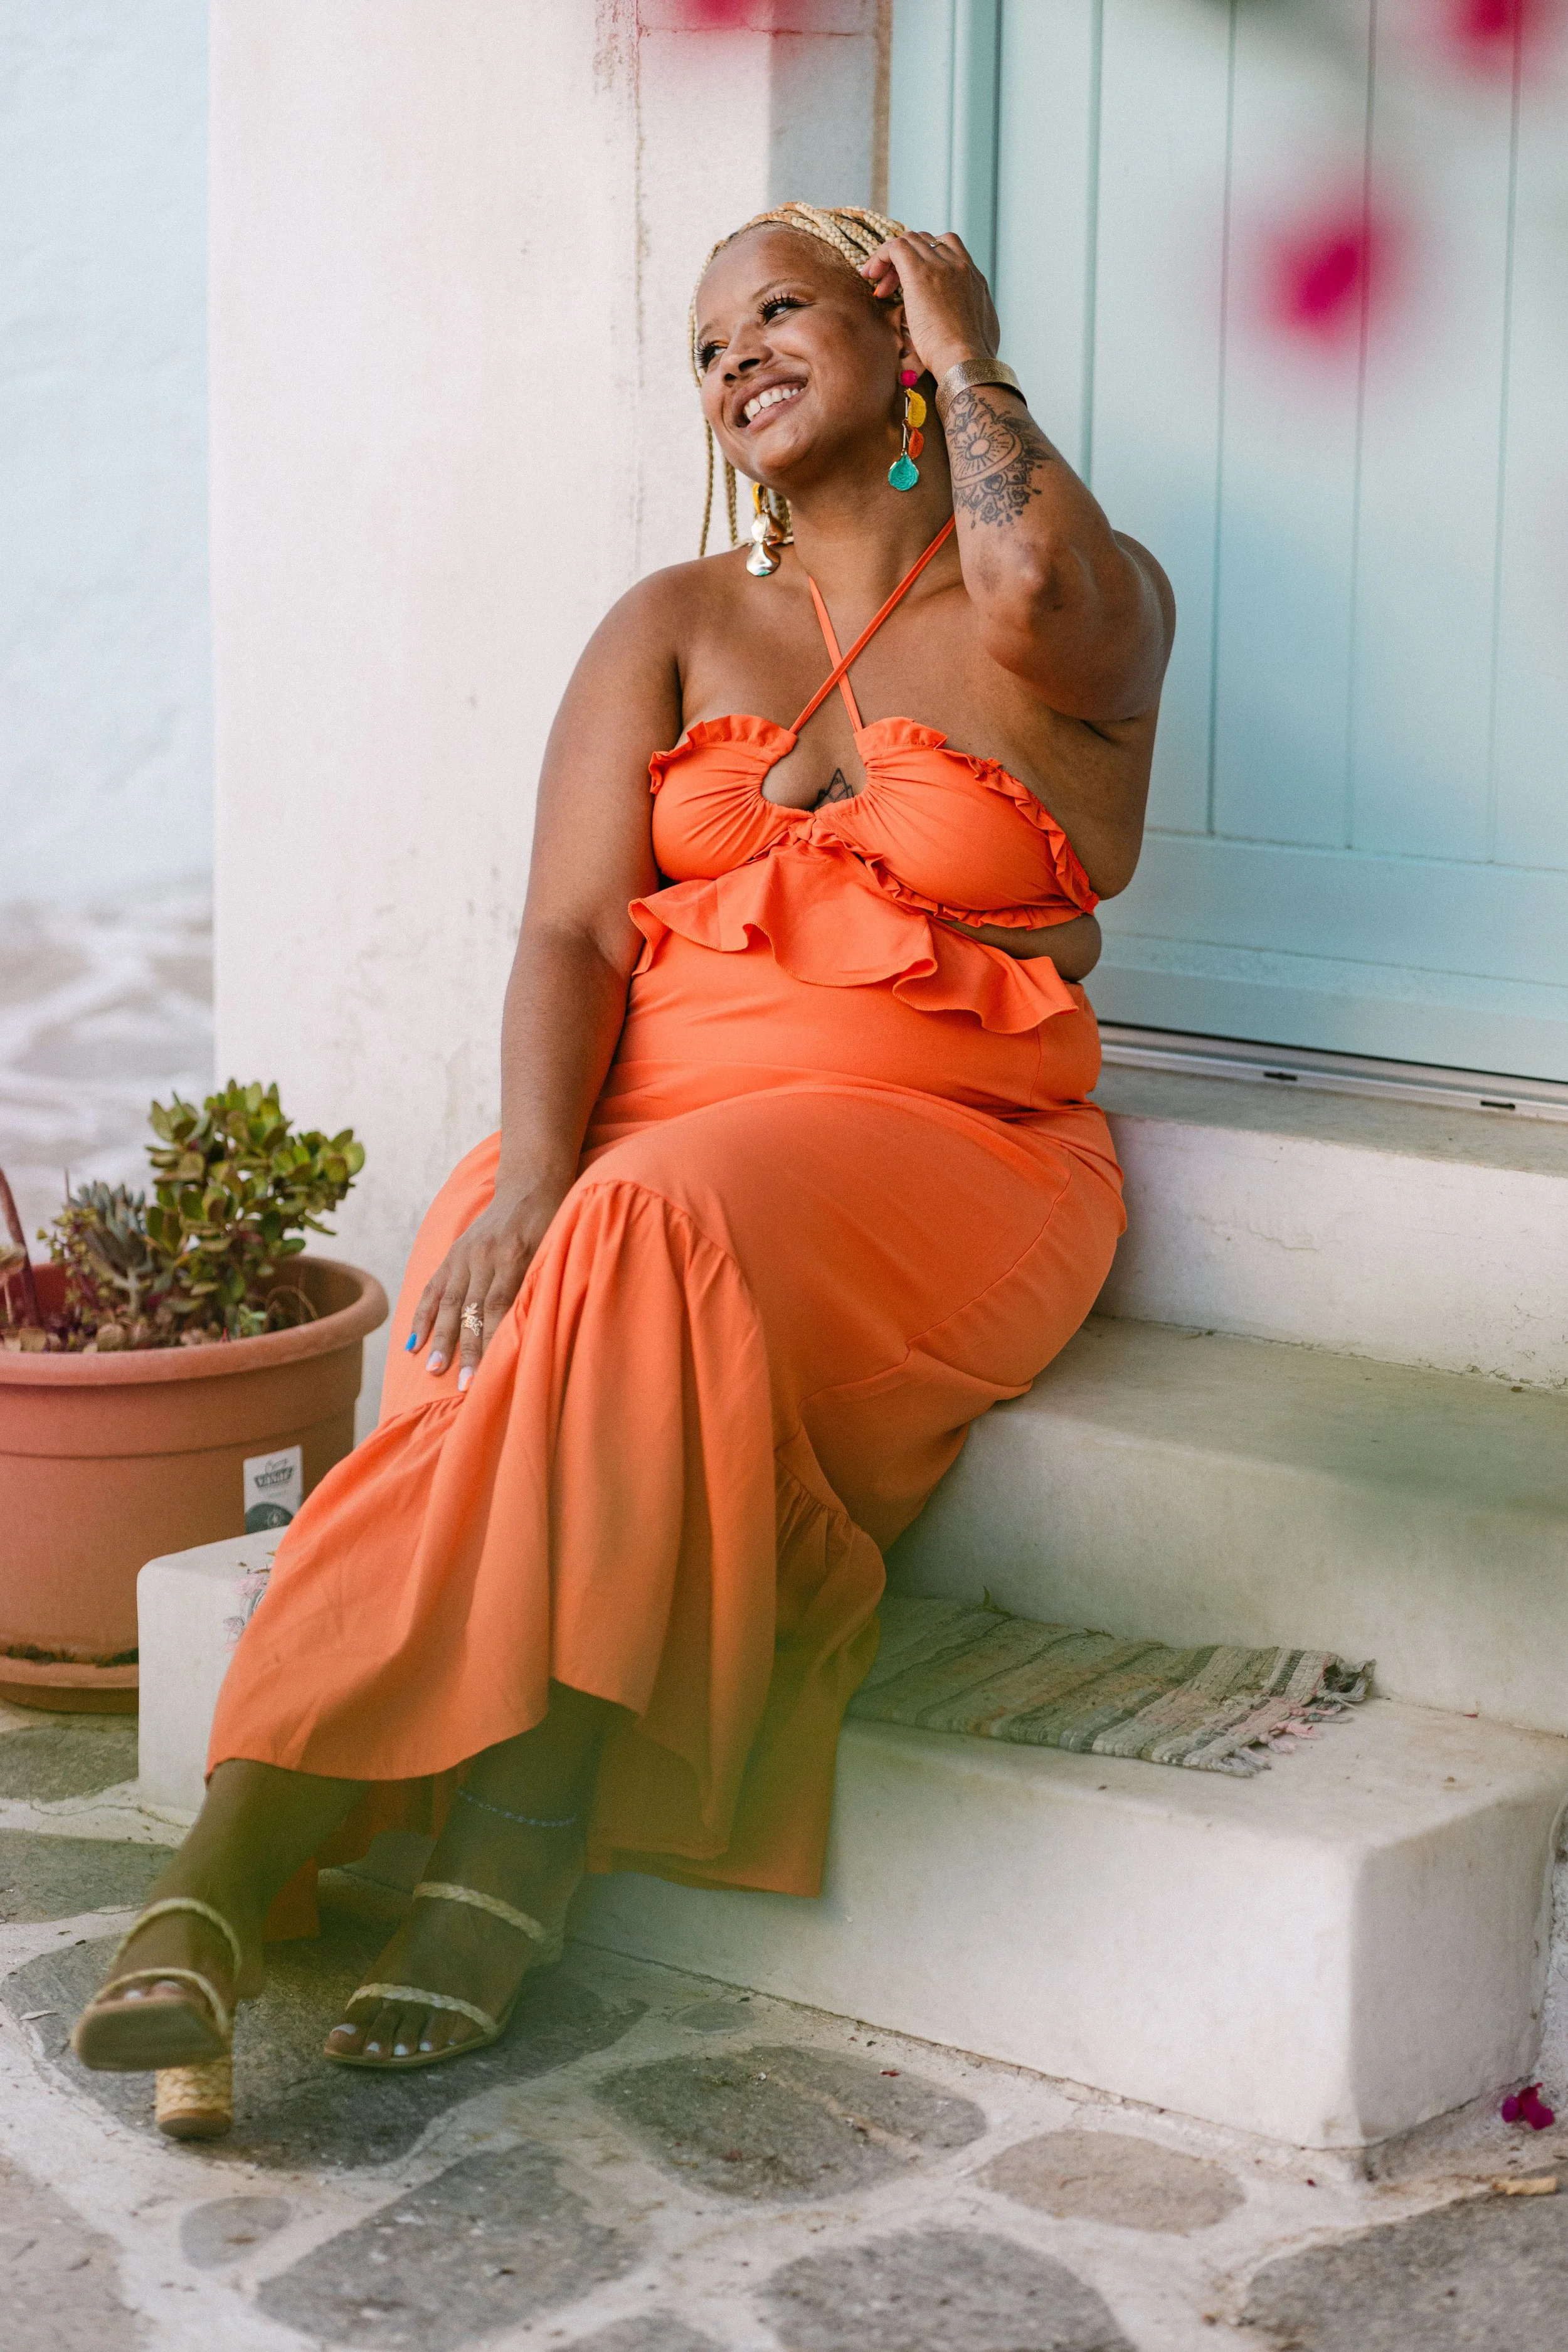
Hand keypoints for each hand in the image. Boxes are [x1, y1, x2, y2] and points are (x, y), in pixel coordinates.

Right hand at [407, 1170, 570, 1390]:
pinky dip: (422, 1315)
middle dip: (466, 1349)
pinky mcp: (453, 1252)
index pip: (499, 1306)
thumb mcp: (557, 1248)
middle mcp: (485, 1255)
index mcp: (515, 1256)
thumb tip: (537, 1329)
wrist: (531, 1182)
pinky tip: (413, 1341)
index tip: (490, 1372)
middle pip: (472, 1309)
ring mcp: (465, 1253)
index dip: (492, 1340)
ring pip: (449, 1301)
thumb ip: (542, 1283)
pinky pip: (433, 1287)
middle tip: (462, 1384)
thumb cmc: (554, 1221)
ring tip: (431, 1368)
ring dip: (439, 1337)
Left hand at [859, 230, 1001, 383]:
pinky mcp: (920, 272)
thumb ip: (969, 319)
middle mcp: (959, 265)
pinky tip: (871, 276)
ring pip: (909, 241)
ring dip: (890, 260)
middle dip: (905, 261)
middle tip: (889, 289)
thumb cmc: (969, 360)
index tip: (911, 283)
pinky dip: (880, 255)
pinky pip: (895, 247)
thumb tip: (962, 325)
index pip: (948, 249)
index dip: (925, 259)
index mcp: (973, 278)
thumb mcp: (979, 332)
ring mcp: (941, 266)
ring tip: (878, 286)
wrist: (966, 362)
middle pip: (926, 243)